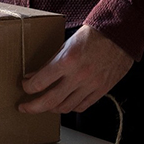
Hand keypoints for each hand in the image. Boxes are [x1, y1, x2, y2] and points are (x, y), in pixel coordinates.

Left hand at [19, 26, 133, 113]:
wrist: (120, 35)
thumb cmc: (93, 36)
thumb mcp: (67, 45)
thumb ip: (50, 63)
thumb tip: (33, 76)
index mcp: (67, 60)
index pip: (39, 83)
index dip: (27, 87)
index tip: (24, 86)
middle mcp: (79, 76)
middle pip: (49, 101)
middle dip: (32, 107)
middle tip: (24, 107)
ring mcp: (91, 85)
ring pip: (65, 107)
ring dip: (51, 108)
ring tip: (45, 105)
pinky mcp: (101, 90)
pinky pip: (81, 107)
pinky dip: (70, 107)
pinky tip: (64, 103)